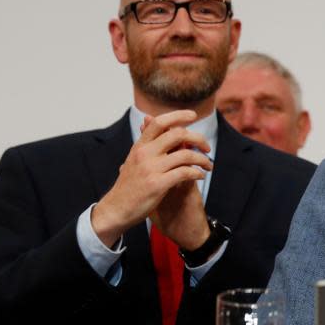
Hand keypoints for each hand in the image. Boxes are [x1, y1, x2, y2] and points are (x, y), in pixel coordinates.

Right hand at [91, 110, 212, 246]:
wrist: (116, 209)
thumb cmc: (128, 184)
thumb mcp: (133, 158)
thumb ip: (146, 141)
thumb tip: (148, 118)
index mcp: (140, 146)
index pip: (160, 122)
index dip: (179, 115)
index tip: (193, 116)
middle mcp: (145, 154)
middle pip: (178, 134)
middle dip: (198, 139)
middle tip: (207, 148)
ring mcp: (151, 169)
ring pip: (186, 155)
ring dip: (202, 159)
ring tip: (208, 166)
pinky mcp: (158, 184)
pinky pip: (185, 173)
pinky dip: (196, 173)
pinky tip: (200, 176)